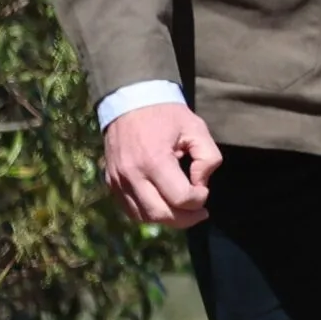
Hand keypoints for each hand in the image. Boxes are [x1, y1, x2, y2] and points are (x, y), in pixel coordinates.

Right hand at [102, 102, 223, 227]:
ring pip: (144, 217)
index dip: (199, 199)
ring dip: (167, 219)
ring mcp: (118, 180)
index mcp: (154, 160)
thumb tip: (201, 184)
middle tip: (200, 211)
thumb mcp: (196, 128)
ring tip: (183, 210)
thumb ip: (208, 157)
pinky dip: (148, 213)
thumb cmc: (166, 114)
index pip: (180, 199)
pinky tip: (163, 204)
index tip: (203, 188)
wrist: (129, 100)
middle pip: (161, 214)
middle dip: (185, 218)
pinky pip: (130, 210)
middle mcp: (132, 174)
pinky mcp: (111, 181)